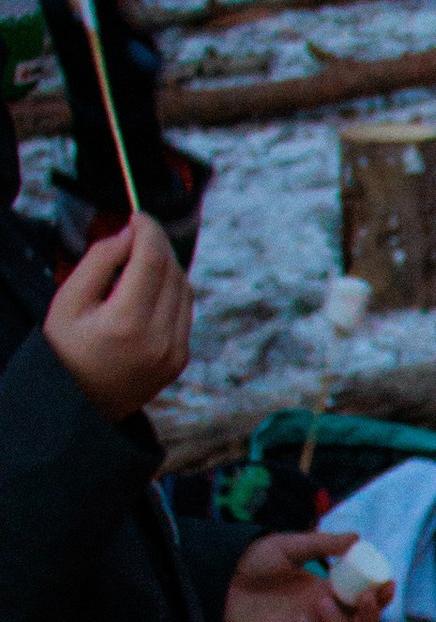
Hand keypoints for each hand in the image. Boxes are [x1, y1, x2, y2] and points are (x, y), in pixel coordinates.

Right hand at [42, 216, 191, 417]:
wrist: (77, 406)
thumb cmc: (64, 349)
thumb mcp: (68, 300)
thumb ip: (100, 261)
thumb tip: (131, 233)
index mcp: (126, 323)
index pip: (153, 260)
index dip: (149, 230)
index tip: (138, 215)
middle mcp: (158, 338)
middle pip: (173, 270)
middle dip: (158, 245)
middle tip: (136, 233)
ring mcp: (174, 352)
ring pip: (185, 288)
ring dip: (167, 266)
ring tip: (138, 262)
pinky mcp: (180, 359)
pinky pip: (185, 310)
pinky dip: (172, 291)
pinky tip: (147, 290)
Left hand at [221, 524, 388, 621]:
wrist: (218, 579)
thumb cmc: (251, 563)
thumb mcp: (288, 547)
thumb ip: (321, 544)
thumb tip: (356, 538)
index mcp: (327, 596)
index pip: (363, 605)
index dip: (379, 599)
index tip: (386, 583)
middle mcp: (319, 621)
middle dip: (368, 618)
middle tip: (362, 597)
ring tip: (320, 602)